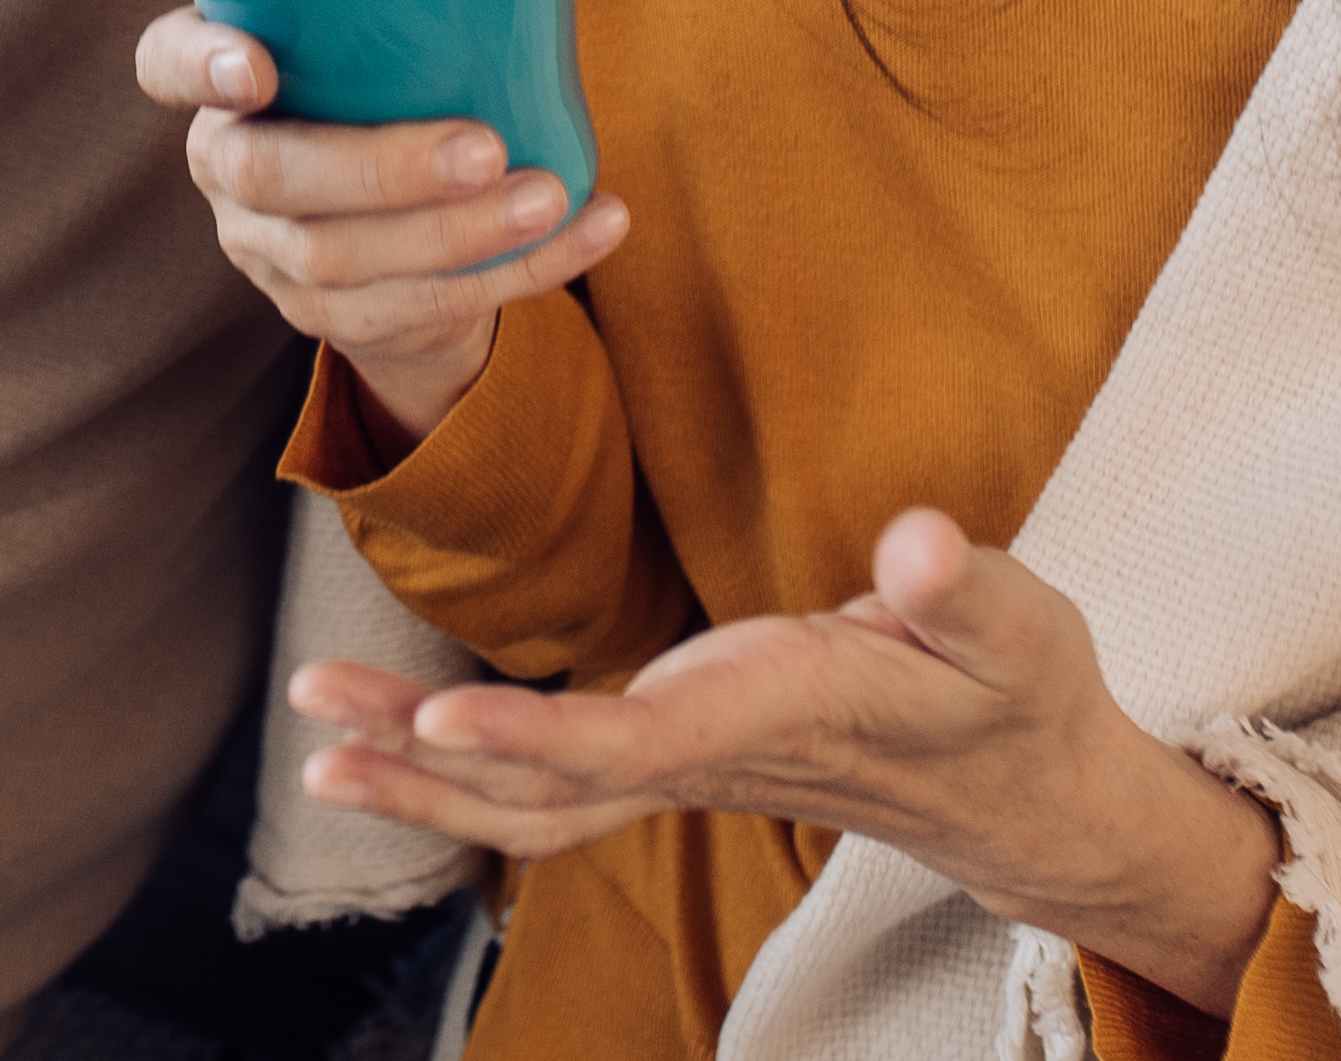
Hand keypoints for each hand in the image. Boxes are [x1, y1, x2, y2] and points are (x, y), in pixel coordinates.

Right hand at [136, 8, 627, 448]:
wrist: (389, 232)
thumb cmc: (388, 84)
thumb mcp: (374, 30)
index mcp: (218, 79)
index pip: (165, 62)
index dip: (197, 65)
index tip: (257, 64)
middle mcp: (226, 168)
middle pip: (274, 177)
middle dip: (383, 168)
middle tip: (485, 148)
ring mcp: (271, 254)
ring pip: (345, 262)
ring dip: (459, 235)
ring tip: (549, 196)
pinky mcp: (329, 319)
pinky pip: (421, 309)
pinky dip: (524, 272)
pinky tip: (593, 229)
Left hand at [288, 509, 1281, 1011]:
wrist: (1023, 789)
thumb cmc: (1016, 698)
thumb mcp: (1021, 632)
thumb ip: (968, 591)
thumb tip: (919, 545)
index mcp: (779, 716)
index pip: (640, 742)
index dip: (537, 733)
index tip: (443, 716)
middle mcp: (714, 754)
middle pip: (550, 784)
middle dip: (430, 758)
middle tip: (317, 713)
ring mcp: (688, 765)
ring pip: (535, 795)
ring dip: (422, 772)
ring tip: (316, 731)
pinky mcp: (679, 751)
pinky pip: (553, 780)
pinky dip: (467, 766)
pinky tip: (392, 738)